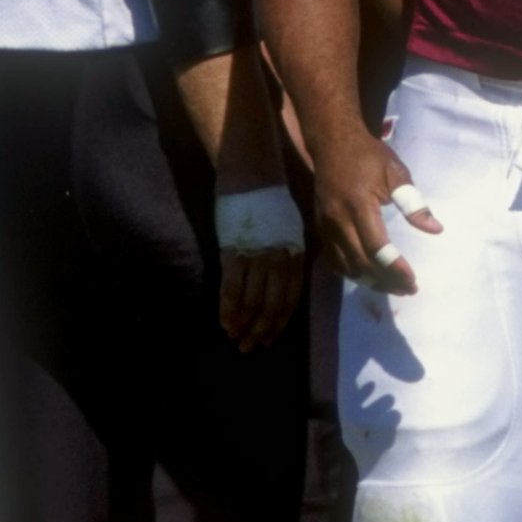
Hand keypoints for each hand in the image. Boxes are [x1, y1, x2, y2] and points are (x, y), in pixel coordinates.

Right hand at [213, 179, 306, 351]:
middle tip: (251, 347)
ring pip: (252, 300)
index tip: (269, 338)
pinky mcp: (233, 250)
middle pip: (271, 304)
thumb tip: (289, 285)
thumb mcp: (295, 229)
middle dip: (261, 329)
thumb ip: (292, 257)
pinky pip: (232, 287)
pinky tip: (225, 322)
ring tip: (237, 339)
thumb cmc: (273, 201)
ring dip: (244, 324)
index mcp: (296, 255)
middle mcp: (279, 259)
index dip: (279, 322)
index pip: (290, 298)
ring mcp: (256, 256)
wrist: (252, 175)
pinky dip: (228, 308)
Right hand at [309, 128, 441, 294]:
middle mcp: (338, 220)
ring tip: (392, 287)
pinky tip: (370, 275)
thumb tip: (434, 229)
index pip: (377, 248)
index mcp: (359, 204)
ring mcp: (325, 226)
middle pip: (361, 263)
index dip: (395, 269)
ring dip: (370, 281)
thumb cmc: (368, 156)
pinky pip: (334, 260)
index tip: (413, 281)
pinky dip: (352, 273)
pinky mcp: (319, 228)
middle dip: (385, 281)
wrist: (332, 143)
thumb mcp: (396, 172)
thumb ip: (413, 202)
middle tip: (407, 289)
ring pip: (346, 267)